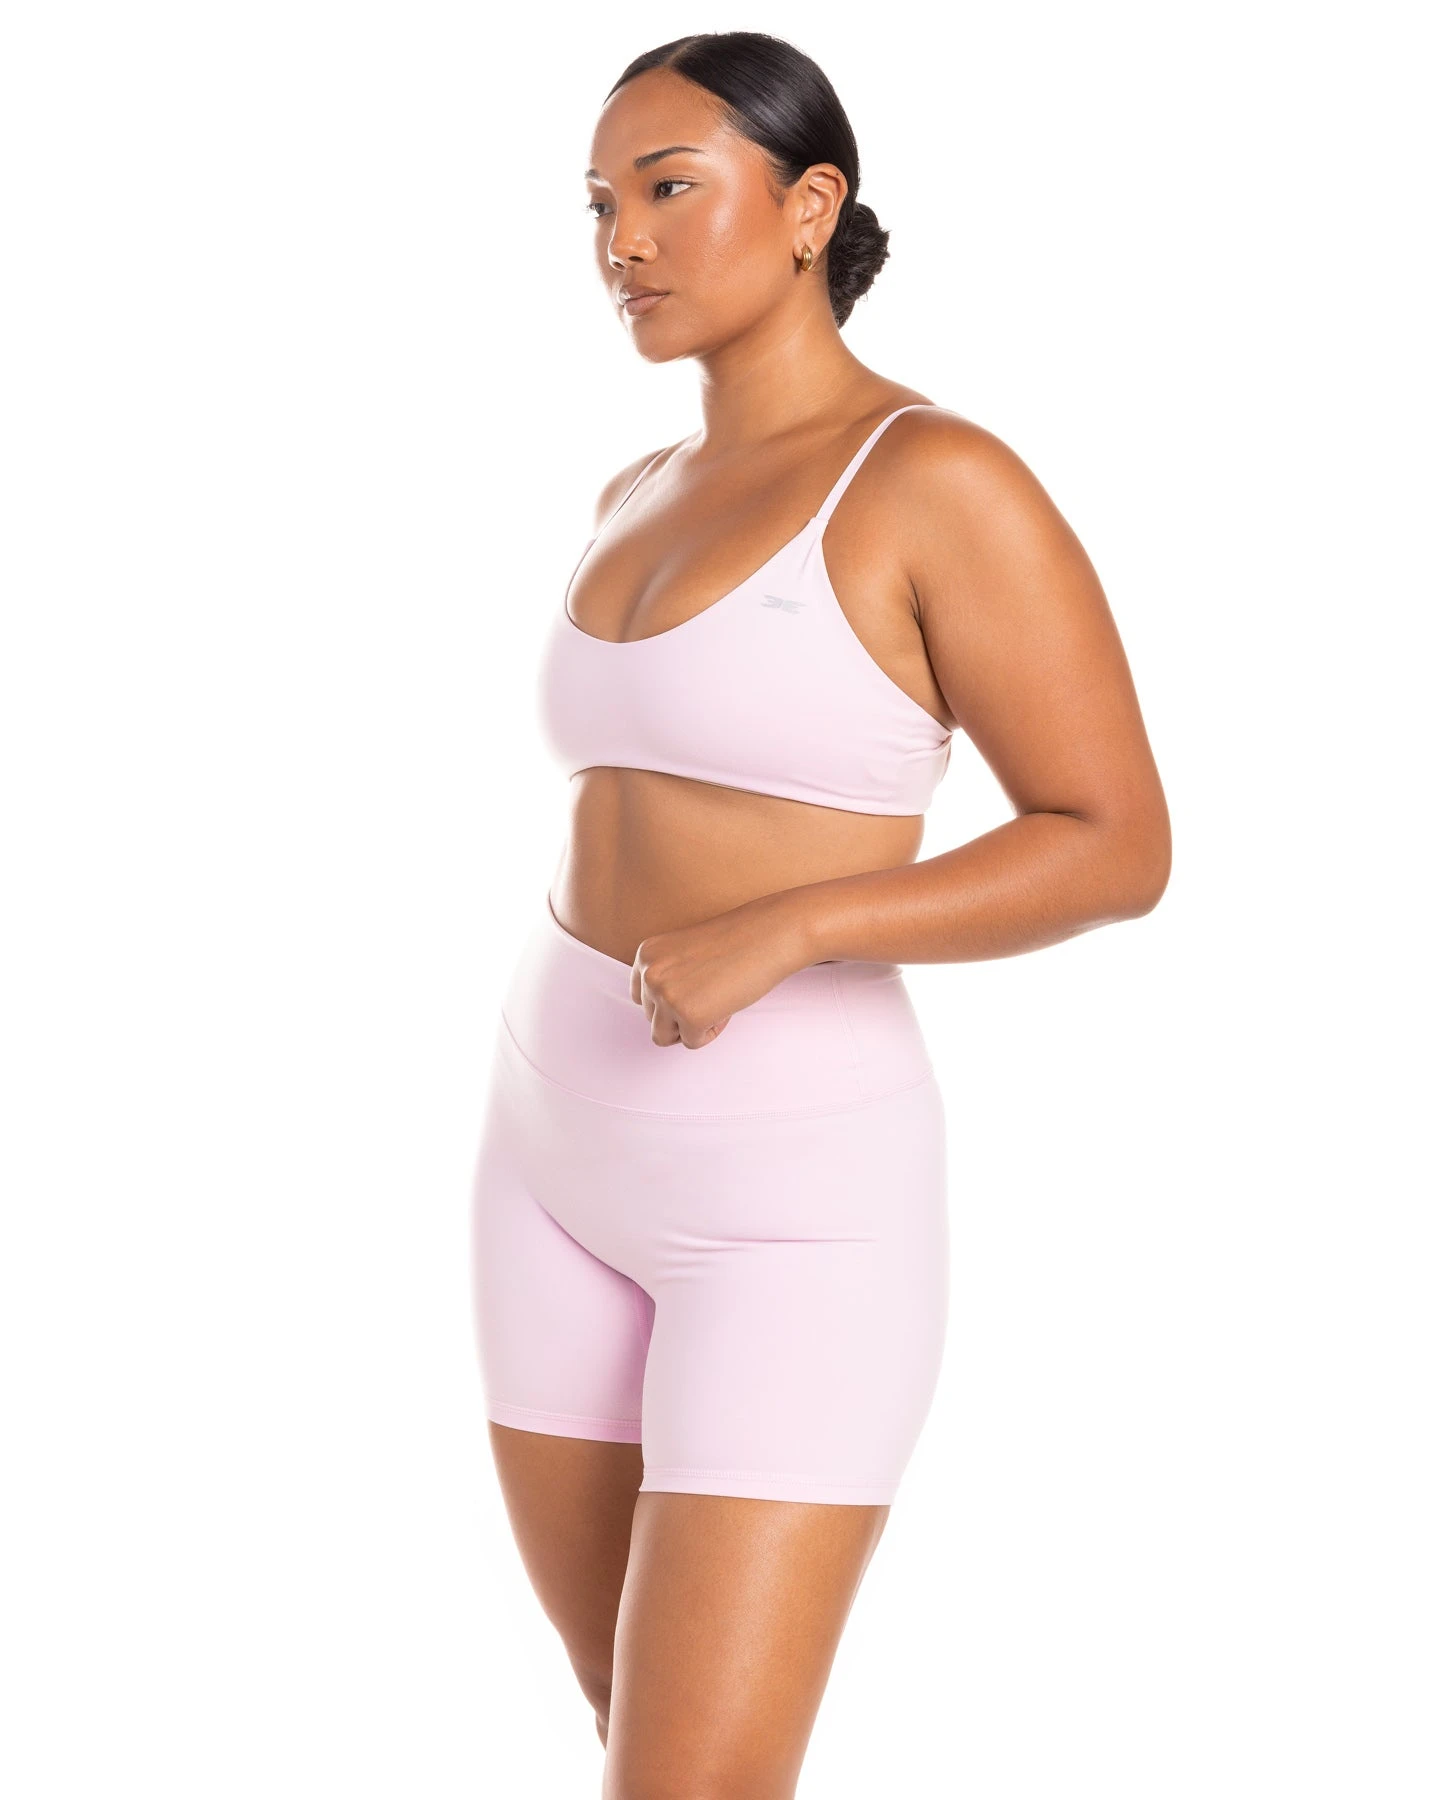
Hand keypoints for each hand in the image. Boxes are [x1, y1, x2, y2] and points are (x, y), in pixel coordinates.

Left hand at [629, 896, 812, 1048]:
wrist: (768, 936)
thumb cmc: (736, 943)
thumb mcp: (684, 954)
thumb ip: (666, 977)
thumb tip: (660, 1014)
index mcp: (646, 955)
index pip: (641, 998)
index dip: (669, 1000)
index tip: (694, 987)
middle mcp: (649, 974)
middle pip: (652, 1020)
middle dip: (681, 1014)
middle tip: (712, 990)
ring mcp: (666, 995)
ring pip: (664, 1037)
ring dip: (691, 1026)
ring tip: (716, 999)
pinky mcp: (689, 1015)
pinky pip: (692, 1043)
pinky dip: (712, 1031)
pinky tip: (726, 1004)